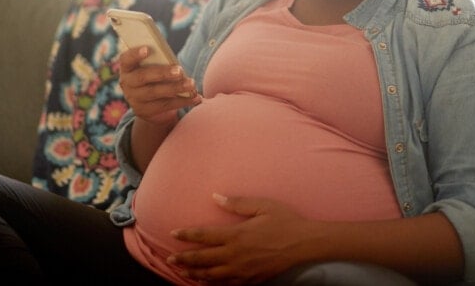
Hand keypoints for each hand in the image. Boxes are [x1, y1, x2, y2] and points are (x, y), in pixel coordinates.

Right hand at [118, 46, 200, 123]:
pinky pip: (166, 105)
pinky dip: (183, 100)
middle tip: (180, 71)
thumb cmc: (154, 76)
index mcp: (127, 67)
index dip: (135, 54)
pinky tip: (196, 97)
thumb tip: (175, 64)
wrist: (149, 104)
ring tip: (192, 84)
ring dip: (176, 88)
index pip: (126, 59)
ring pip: (155, 92)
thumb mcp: (151, 67)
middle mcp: (127, 83)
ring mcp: (135, 99)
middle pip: (143, 77)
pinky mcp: (145, 111)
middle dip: (162, 73)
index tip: (148, 49)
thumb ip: (158, 62)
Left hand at [168, 193, 311, 284]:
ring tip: (182, 272)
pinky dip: (213, 283)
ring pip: (212, 275)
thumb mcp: (261, 205)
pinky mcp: (252, 279)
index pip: (204, 236)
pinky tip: (206, 281)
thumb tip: (215, 196)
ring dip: (195, 273)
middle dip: (184, 259)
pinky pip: (227, 284)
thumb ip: (236, 203)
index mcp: (236, 235)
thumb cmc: (284, 220)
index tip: (173, 233)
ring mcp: (243, 270)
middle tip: (170, 258)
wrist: (304, 243)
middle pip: (203, 259)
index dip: (187, 235)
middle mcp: (236, 255)